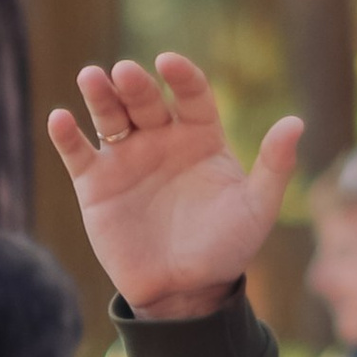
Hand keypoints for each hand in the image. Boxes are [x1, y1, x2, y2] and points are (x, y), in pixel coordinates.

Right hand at [46, 57, 301, 320]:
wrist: (183, 292)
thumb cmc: (225, 249)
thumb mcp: (257, 208)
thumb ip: (274, 166)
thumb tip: (296, 122)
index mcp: (200, 137)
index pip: (190, 95)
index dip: (181, 77)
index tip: (169, 64)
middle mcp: (161, 140)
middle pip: (145, 100)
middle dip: (135, 84)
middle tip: (124, 72)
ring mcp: (126, 159)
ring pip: (109, 117)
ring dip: (99, 95)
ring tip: (91, 77)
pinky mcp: (95, 185)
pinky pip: (78, 154)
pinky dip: (67, 136)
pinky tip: (60, 119)